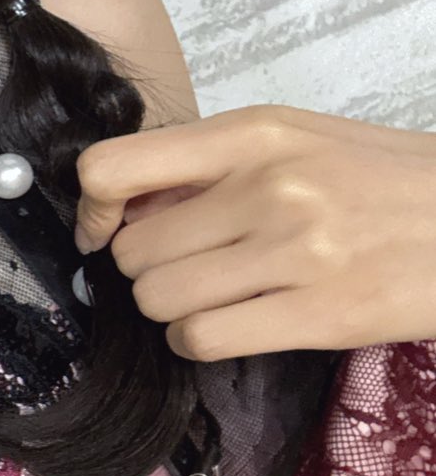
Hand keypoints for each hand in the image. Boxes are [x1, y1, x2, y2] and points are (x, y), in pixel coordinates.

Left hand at [70, 104, 435, 360]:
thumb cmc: (384, 181)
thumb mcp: (298, 140)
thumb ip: (211, 164)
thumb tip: (119, 202)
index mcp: (255, 135)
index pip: (113, 167)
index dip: (91, 208)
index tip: (102, 227)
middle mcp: (268, 188)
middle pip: (132, 249)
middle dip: (147, 265)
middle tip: (190, 264)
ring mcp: (295, 253)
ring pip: (158, 299)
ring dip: (171, 308)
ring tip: (215, 294)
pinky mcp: (318, 315)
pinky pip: (201, 339)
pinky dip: (197, 340)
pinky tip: (229, 324)